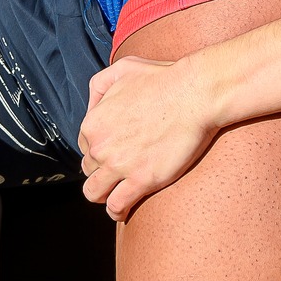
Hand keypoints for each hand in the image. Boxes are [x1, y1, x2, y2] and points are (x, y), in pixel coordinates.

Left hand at [77, 55, 220, 220]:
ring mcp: (119, 165)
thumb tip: (92, 107)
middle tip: (120, 172)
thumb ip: (99, 87)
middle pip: (89, 169)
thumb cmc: (164, 78)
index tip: (113, 153)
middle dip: (101, 171)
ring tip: (116, 194)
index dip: (98, 150)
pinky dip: (116, 211)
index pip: (84, 146)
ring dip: (103, 195)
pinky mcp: (142, 180)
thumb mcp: (121, 69)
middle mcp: (99, 147)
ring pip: (94, 193)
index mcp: (92, 123)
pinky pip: (117, 205)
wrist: (195, 94)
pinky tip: (122, 211)